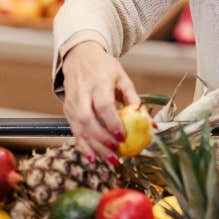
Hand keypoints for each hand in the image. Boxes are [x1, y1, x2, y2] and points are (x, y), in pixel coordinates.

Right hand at [61, 41, 140, 163]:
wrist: (80, 57)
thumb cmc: (105, 68)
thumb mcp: (122, 78)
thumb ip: (134, 100)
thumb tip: (151, 124)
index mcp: (99, 81)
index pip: (103, 105)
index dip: (112, 122)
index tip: (123, 136)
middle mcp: (82, 92)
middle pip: (88, 120)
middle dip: (102, 139)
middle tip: (118, 152)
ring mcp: (72, 102)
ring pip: (79, 128)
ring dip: (95, 147)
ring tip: (111, 160)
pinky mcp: (67, 110)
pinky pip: (74, 131)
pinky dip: (84, 146)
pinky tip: (94, 159)